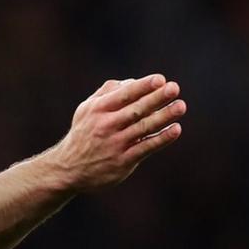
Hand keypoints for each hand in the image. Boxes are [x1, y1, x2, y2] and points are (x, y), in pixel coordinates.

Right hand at [50, 74, 185, 190]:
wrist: (68, 169)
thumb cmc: (83, 134)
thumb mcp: (86, 110)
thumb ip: (107, 93)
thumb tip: (133, 81)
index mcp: (98, 110)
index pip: (123, 95)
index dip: (143, 86)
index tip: (160, 79)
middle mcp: (106, 126)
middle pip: (136, 110)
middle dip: (156, 98)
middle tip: (174, 88)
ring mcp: (115, 144)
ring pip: (143, 128)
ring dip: (164, 116)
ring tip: (181, 106)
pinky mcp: (122, 161)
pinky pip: (145, 148)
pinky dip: (161, 139)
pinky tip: (175, 130)